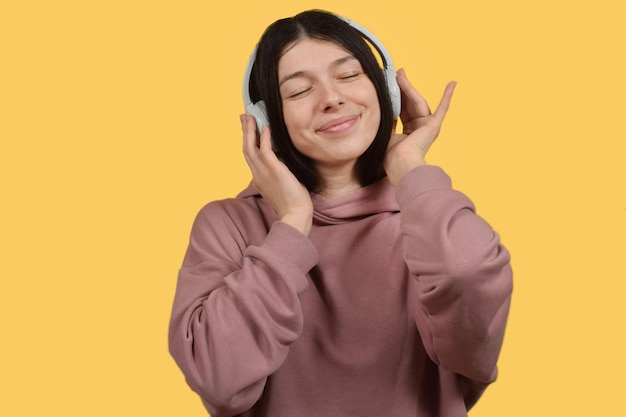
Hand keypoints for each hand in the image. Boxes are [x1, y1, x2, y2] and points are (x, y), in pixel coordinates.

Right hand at [241, 114, 312, 235]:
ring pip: (250, 147)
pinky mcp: (274, 171)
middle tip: (243, 117)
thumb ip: (279, 173)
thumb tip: (283, 161)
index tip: (247, 129)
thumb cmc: (293, 204)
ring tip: (250, 117)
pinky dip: (263, 138)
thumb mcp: (282, 186)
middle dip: (244, 132)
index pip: (250, 156)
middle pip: (246, 149)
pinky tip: (265, 127)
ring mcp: (263, 173)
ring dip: (249, 130)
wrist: (295, 216)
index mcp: (258, 179)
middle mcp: (257, 175)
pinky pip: (265, 150)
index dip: (247, 141)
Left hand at [384, 69, 455, 185]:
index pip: (401, 110)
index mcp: (408, 133)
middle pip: (409, 103)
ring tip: (401, 74)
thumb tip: (382, 106)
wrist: (400, 163)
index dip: (397, 97)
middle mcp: (419, 129)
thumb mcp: (386, 133)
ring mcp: (428, 126)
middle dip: (402, 88)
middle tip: (396, 73)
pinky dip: (448, 96)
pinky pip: (443, 108)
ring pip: (418, 102)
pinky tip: (452, 84)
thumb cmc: (391, 155)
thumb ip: (388, 120)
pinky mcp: (434, 125)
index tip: (391, 84)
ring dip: (410, 88)